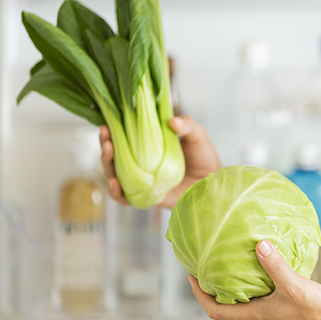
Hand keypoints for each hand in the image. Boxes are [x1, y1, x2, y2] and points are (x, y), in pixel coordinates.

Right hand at [100, 116, 222, 208]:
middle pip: (114, 156)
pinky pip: (126, 198)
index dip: (112, 131)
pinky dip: (117, 193)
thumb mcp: (198, 136)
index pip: (124, 137)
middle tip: (106, 137)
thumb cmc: (205, 158)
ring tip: (108, 153)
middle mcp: (142, 163)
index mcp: (149, 146)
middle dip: (105, 146)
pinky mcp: (148, 197)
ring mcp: (143, 180)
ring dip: (107, 165)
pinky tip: (114, 184)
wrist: (214, 183)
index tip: (107, 123)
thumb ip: (188, 125)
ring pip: (115, 175)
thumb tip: (172, 121)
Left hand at [189, 240, 320, 319]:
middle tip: (203, 266)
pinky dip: (253, 275)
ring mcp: (271, 307)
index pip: (216, 311)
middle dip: (210, 287)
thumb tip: (259, 244)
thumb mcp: (292, 284)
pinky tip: (260, 258)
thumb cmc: (316, 310)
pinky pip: (259, 288)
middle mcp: (259, 312)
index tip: (190, 276)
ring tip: (225, 260)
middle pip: (225, 304)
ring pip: (242, 296)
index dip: (199, 296)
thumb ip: (274, 264)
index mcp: (255, 314)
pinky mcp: (282, 299)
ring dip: (230, 281)